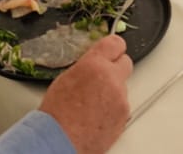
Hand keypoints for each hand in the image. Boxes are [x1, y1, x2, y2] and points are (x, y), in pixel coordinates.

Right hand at [38, 35, 132, 153]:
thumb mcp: (66, 79)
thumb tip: (93, 67)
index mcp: (95, 64)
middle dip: (116, 68)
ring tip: (94, 103)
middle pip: (125, 63)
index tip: (113, 50)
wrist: (61, 140)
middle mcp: (112, 78)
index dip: (114, 47)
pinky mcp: (124, 115)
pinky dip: (113, 108)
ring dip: (113, 91)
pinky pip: (122, 105)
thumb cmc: (57, 114)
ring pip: (123, 86)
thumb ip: (86, 68)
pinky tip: (98, 115)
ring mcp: (120, 97)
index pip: (115, 43)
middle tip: (104, 77)